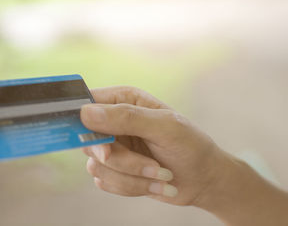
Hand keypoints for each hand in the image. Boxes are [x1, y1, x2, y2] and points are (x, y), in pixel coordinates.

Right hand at [80, 86, 230, 206]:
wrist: (202, 179)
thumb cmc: (190, 145)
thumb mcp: (164, 127)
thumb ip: (127, 118)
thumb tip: (86, 113)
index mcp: (124, 100)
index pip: (87, 103)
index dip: (84, 122)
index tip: (104, 142)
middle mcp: (113, 122)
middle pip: (89, 140)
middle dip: (121, 159)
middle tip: (151, 163)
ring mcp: (113, 147)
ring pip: (97, 166)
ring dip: (132, 176)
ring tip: (161, 173)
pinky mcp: (114, 171)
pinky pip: (105, 183)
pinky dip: (132, 187)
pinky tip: (155, 183)